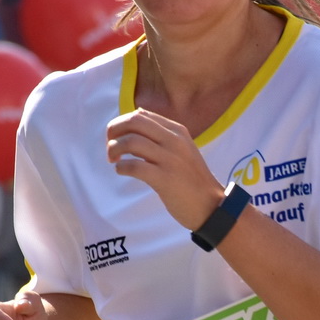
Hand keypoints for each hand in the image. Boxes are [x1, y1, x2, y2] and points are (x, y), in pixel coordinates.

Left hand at [106, 108, 222, 229]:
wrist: (210, 205)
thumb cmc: (192, 179)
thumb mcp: (182, 148)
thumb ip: (162, 133)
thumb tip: (137, 114)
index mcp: (177, 131)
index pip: (142, 114)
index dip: (122, 122)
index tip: (115, 136)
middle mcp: (174, 141)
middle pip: (134, 122)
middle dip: (114, 130)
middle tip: (109, 145)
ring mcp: (170, 159)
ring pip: (131, 142)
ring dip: (114, 150)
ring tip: (113, 160)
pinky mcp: (165, 179)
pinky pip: (134, 166)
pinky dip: (122, 167)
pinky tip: (121, 171)